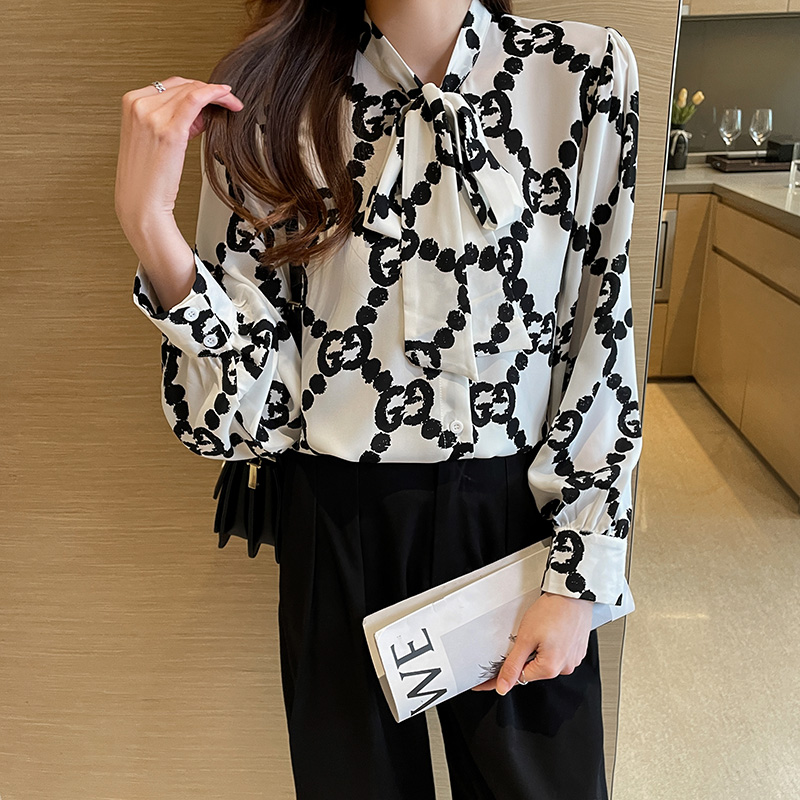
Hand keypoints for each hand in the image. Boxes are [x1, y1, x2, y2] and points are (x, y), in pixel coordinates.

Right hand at [115, 77, 243, 232]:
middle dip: (207, 91)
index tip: (211, 95)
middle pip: (181, 85)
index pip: (168, 85)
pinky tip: (227, 97)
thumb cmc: (148, 178)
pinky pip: (197, 99)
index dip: (194, 88)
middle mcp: (139, 105)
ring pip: (191, 90)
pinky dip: (215, 94)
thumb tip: (199, 113)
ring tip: (230, 105)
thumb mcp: (154, 140)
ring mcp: (152, 115)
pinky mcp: (170, 130)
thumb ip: (172, 121)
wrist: (141, 202)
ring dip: (215, 94)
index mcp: (131, 103)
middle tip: (226, 101)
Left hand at [471, 591, 593, 694]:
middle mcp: (564, 668)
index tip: (486, 681)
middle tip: (526, 635)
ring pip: (546, 660)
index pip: (520, 678)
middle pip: (533, 669)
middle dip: (526, 655)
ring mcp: (573, 659)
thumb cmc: (552, 611)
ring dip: (539, 649)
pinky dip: (551, 645)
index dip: (504, 673)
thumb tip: (503, 687)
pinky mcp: (577, 650)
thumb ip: (513, 665)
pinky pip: (558, 653)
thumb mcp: (525, 638)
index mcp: (550, 669)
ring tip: (541, 629)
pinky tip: (550, 630)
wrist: (572, 593)